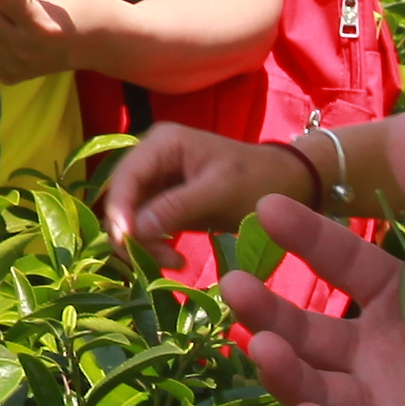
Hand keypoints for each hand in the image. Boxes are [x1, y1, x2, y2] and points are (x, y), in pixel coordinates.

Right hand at [100, 120, 311, 271]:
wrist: (285, 185)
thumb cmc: (256, 181)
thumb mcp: (218, 193)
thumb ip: (175, 207)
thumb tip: (133, 230)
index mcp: (162, 143)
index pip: (125, 176)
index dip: (119, 210)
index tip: (125, 243)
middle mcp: (151, 157)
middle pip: (121, 198)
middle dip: (132, 232)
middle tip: (161, 261)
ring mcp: (156, 179)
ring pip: (129, 216)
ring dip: (143, 243)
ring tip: (175, 262)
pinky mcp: (163, 201)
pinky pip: (144, 225)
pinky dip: (154, 245)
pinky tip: (176, 258)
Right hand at [224, 111, 404, 405]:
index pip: (342, 265)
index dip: (305, 236)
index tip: (266, 204)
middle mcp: (394, 352)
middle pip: (311, 327)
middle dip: (267, 302)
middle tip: (230, 277)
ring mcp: (395, 400)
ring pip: (312, 376)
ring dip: (273, 346)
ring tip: (246, 319)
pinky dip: (298, 394)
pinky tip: (277, 359)